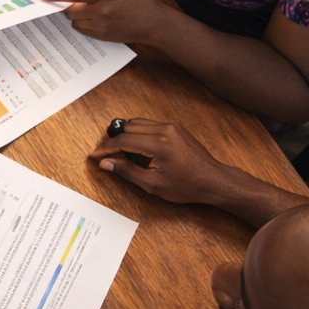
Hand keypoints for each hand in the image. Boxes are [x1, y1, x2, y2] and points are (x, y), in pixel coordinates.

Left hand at [39, 0, 171, 43]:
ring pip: (74, 21)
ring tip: (89, 10)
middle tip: (73, 1)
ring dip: (75, 15)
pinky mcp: (102, 36)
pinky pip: (81, 30)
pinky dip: (82, 23)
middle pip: (71, 9)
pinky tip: (94, 18)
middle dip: (67, 5)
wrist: (153, 23)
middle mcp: (102, 10)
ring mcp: (102, 25)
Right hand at [86, 119, 233, 204]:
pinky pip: (149, 125)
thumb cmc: (187, 186)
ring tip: (121, 153)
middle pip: (127, 127)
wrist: (213, 181)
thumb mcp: (153, 184)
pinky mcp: (174, 128)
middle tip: (106, 155)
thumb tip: (106, 163)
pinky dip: (138, 133)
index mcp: (159, 144)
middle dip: (114, 140)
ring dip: (126, 135)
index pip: (123, 140)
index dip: (105, 148)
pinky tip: (138, 149)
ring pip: (137, 123)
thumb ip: (126, 171)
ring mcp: (171, 127)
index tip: (95, 156)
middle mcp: (164, 130)